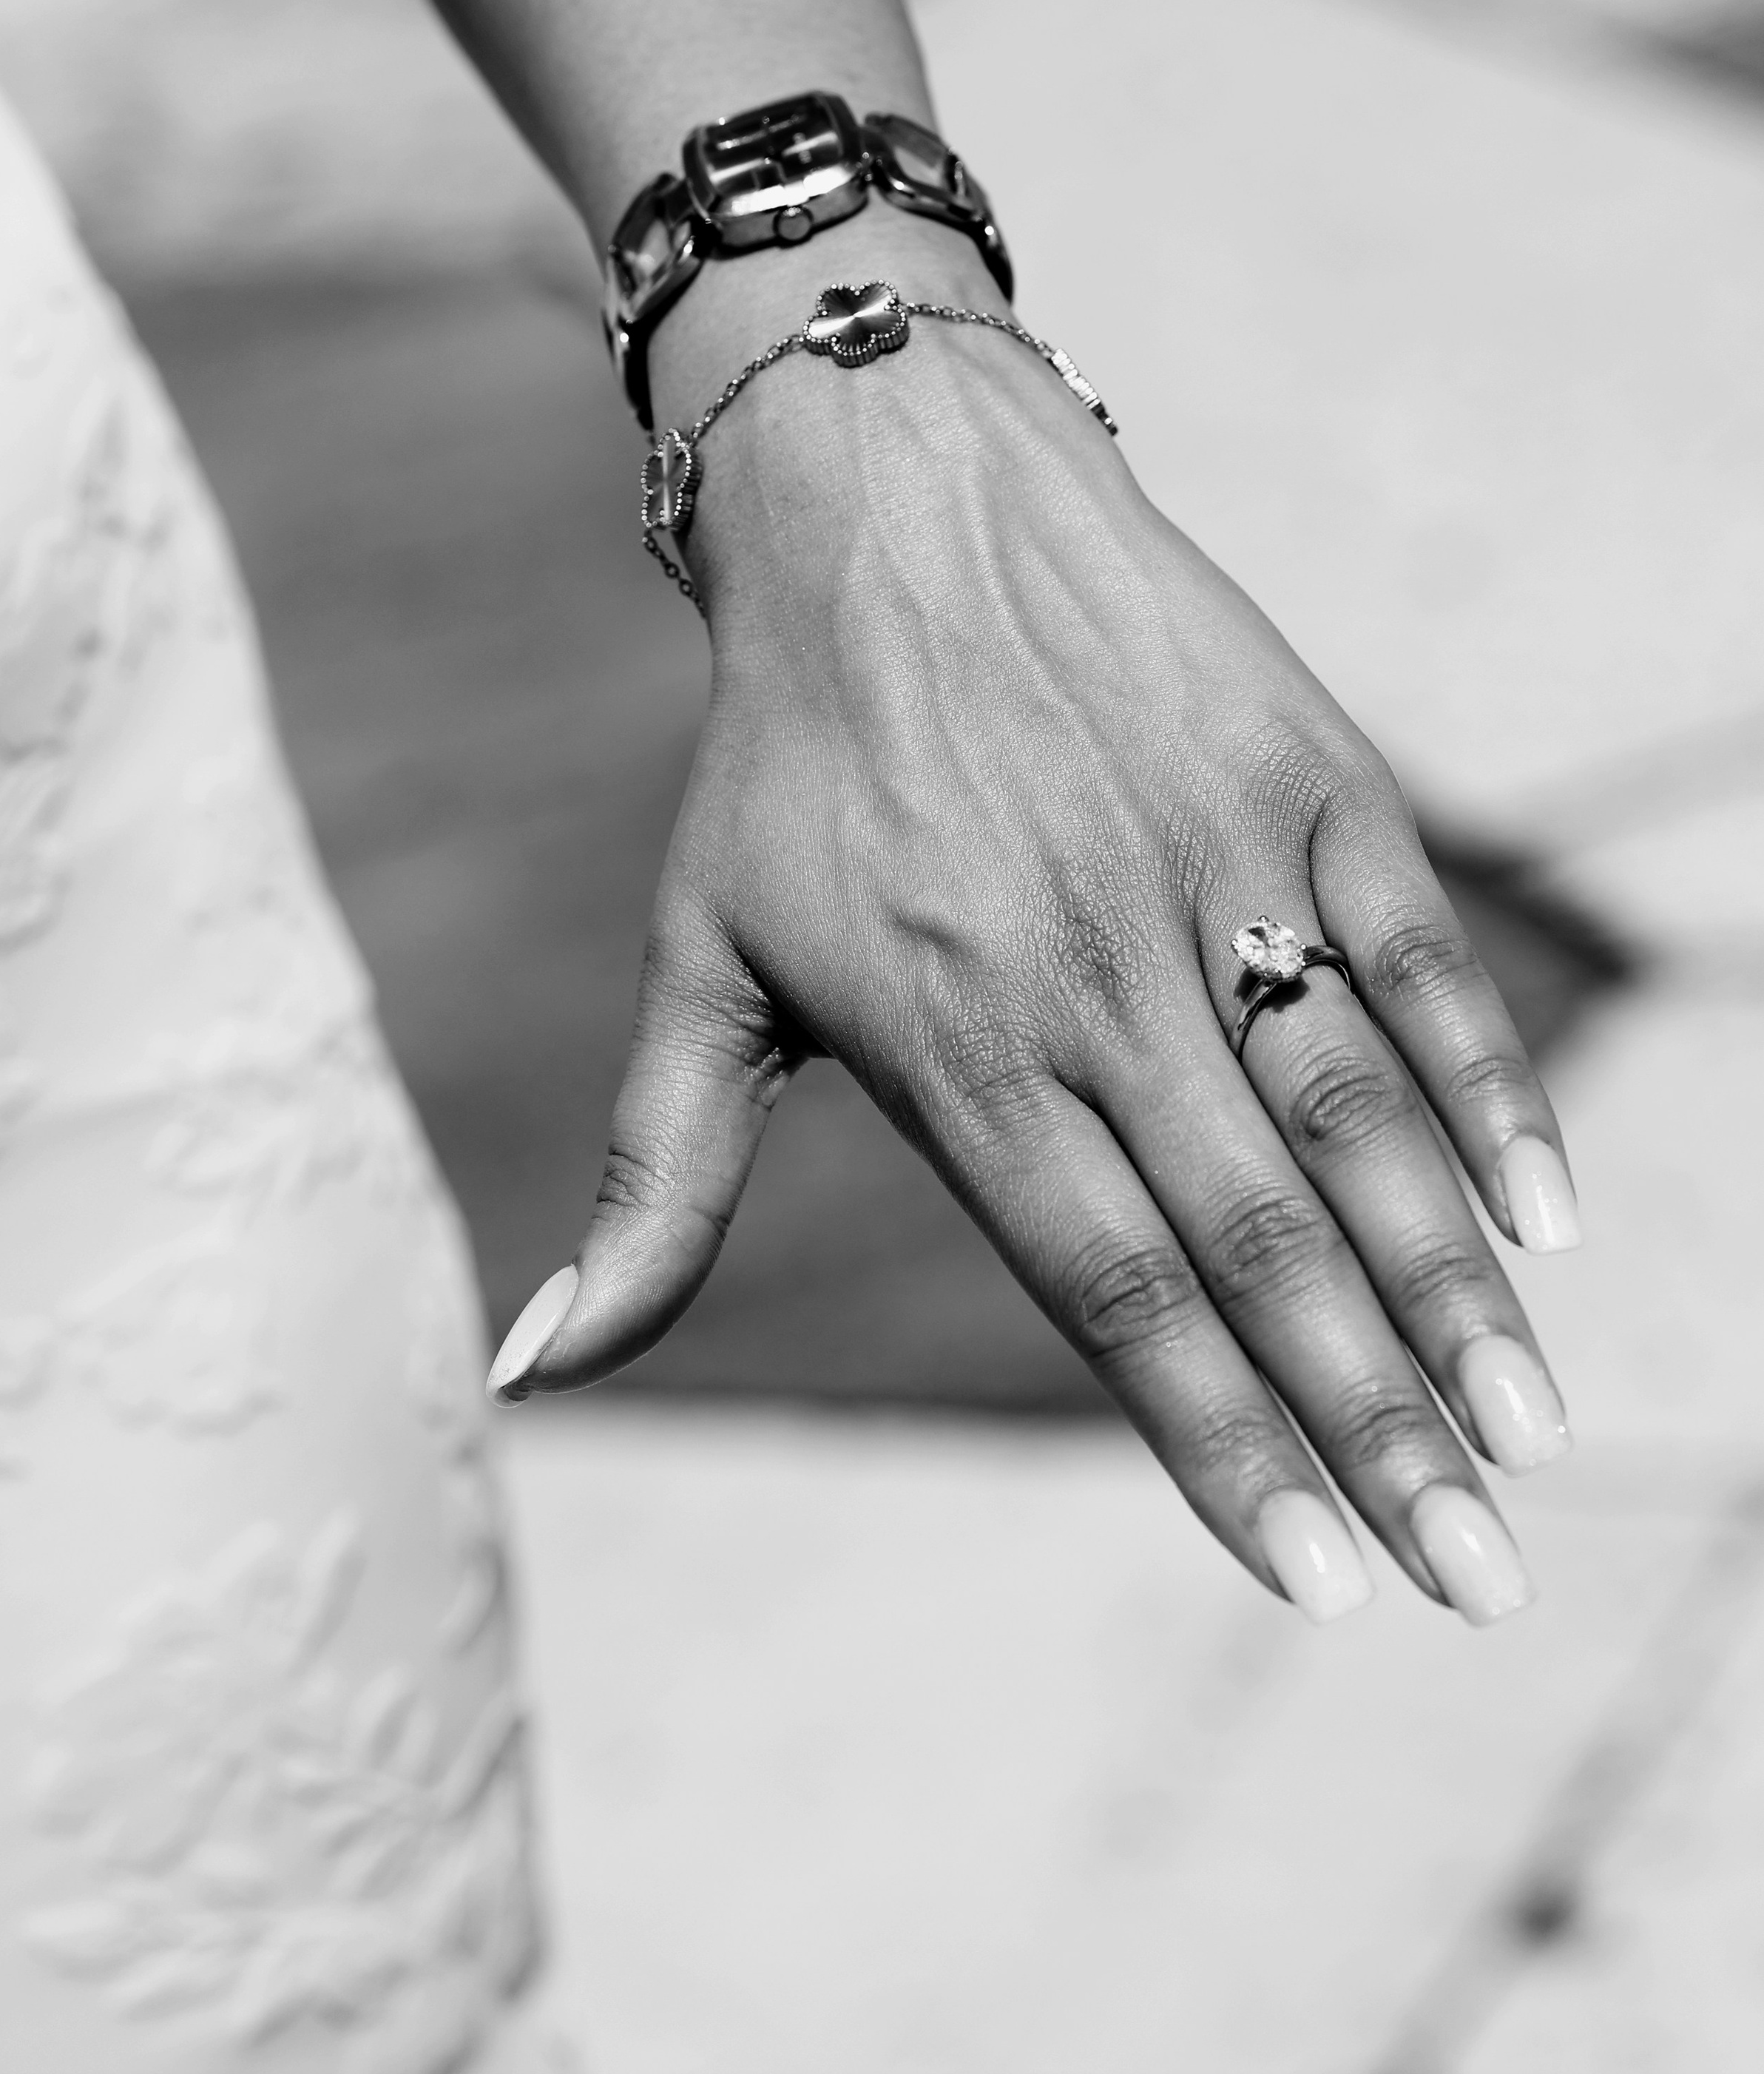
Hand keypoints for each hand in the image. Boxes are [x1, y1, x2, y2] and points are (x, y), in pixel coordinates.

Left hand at [489, 223, 1579, 1627]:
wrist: (888, 490)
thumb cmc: (785, 764)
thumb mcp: (697, 973)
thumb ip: (650, 1190)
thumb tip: (529, 1375)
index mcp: (955, 1054)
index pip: (1107, 1297)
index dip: (1218, 1450)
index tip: (1316, 1583)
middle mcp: (1092, 981)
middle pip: (1256, 1243)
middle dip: (1375, 1430)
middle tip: (1471, 1581)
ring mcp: (1210, 876)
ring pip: (1353, 1118)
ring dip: (1451, 1292)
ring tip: (1528, 1441)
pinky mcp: (1299, 782)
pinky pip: (1414, 959)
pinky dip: (1485, 1089)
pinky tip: (1545, 1224)